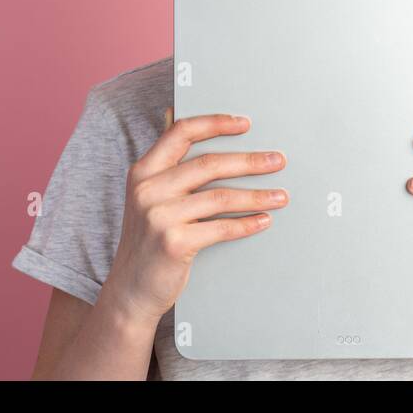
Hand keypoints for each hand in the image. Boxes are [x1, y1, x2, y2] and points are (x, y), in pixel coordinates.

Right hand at [98, 108, 288, 328]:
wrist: (130, 290)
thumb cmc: (149, 241)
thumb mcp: (149, 198)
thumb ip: (168, 167)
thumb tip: (186, 121)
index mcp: (143, 171)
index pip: (182, 133)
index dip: (215, 123)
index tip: (245, 124)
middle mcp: (148, 189)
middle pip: (209, 164)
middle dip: (250, 161)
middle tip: (278, 161)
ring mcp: (159, 216)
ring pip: (221, 196)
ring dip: (257, 195)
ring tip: (281, 196)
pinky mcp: (174, 242)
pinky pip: (221, 228)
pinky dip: (247, 224)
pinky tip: (264, 221)